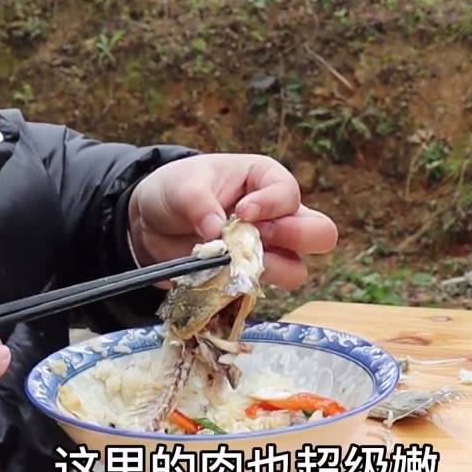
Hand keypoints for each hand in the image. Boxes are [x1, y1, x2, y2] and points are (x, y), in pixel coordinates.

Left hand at [128, 154, 337, 289]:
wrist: (151, 222)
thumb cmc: (177, 190)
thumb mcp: (182, 186)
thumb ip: (198, 203)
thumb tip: (216, 232)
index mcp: (266, 180)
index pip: (289, 194)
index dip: (271, 205)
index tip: (242, 211)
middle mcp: (278, 217)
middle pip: (320, 233)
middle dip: (297, 237)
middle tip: (260, 237)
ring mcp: (268, 251)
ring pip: (298, 270)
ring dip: (271, 270)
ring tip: (235, 262)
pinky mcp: (249, 278)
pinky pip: (263, 291)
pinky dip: (244, 288)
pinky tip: (220, 278)